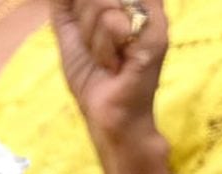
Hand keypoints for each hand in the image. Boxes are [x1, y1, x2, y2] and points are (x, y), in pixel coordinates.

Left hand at [48, 0, 166, 147]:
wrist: (107, 114)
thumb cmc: (93, 75)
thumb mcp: (69, 27)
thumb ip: (65, 2)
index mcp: (129, 2)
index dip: (82, 7)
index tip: (84, 27)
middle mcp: (146, 6)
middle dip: (83, 18)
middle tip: (94, 44)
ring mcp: (154, 21)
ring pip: (103, 5)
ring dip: (91, 37)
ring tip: (104, 57)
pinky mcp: (155, 40)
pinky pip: (114, 25)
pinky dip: (102, 49)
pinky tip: (113, 65)